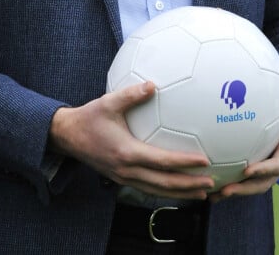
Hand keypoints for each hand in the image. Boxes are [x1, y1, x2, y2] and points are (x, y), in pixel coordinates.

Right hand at [49, 81, 213, 199]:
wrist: (67, 136)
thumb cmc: (90, 117)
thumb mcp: (109, 102)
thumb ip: (131, 94)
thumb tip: (153, 84)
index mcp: (127, 152)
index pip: (162, 161)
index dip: (184, 163)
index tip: (204, 161)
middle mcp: (126, 170)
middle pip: (163, 183)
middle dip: (188, 186)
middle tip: (211, 184)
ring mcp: (123, 177)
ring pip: (156, 191)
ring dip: (180, 193)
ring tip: (201, 193)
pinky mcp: (121, 178)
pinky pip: (147, 188)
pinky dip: (165, 191)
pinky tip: (177, 188)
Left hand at [211, 91, 278, 200]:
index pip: (277, 166)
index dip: (263, 170)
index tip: (247, 171)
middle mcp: (277, 165)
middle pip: (261, 183)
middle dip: (243, 189)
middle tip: (225, 190)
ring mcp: (266, 168)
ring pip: (250, 184)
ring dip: (232, 191)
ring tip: (212, 195)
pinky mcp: (256, 165)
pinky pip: (242, 176)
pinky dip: (228, 181)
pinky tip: (210, 180)